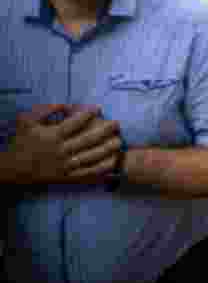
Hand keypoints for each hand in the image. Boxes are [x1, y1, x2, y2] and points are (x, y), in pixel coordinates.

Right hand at [7, 105, 121, 185]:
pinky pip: (86, 173)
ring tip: (119, 142)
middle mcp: (59, 151)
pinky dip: (100, 169)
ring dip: (106, 150)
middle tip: (116, 123)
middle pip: (85, 140)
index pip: (72, 124)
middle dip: (103, 131)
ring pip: (89, 157)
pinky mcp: (66, 177)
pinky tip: (112, 163)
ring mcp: (64, 165)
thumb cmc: (22, 141)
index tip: (98, 108)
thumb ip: (45, 110)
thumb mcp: (27, 121)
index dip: (87, 115)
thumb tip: (66, 104)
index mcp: (51, 136)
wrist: (13, 169)